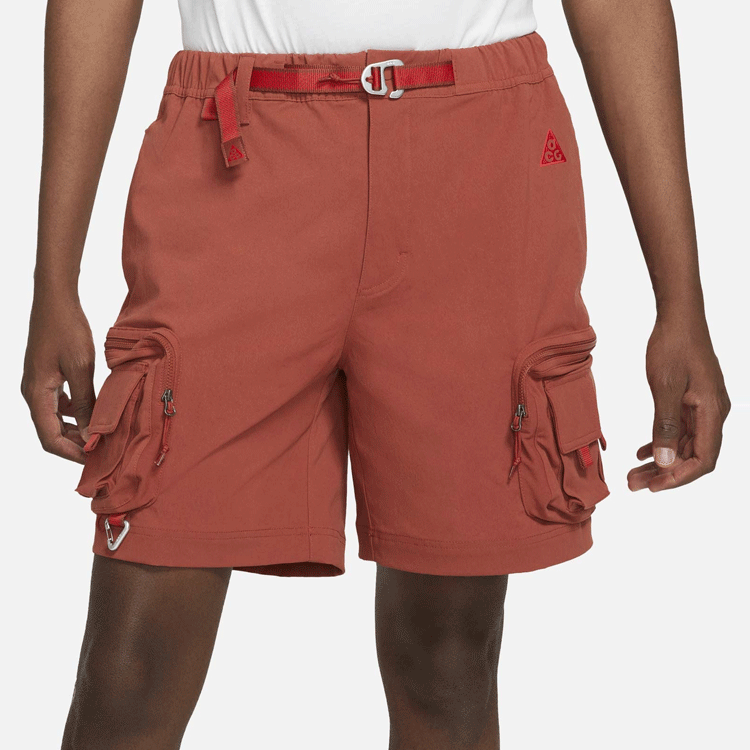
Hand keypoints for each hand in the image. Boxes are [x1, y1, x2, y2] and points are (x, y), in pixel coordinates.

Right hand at [21, 292, 95, 463]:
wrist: (55, 299)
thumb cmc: (67, 329)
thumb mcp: (81, 368)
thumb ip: (86, 402)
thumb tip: (92, 432)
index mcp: (37, 394)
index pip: (49, 438)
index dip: (72, 454)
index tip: (94, 461)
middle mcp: (33, 393)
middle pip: (51, 432)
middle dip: (76, 444)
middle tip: (104, 451)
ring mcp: (38, 385)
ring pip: (55, 419)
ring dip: (77, 429)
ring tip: (102, 434)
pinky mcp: (46, 376)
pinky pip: (59, 404)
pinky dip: (76, 413)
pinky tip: (95, 411)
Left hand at [627, 316, 730, 491]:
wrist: (678, 317)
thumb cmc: (673, 347)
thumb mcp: (664, 387)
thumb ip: (665, 425)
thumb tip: (665, 462)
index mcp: (713, 412)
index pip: (703, 459)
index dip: (679, 477)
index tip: (653, 488)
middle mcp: (713, 414)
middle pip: (691, 456)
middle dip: (663, 474)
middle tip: (633, 486)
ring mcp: (703, 408)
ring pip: (682, 445)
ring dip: (659, 461)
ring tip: (632, 475)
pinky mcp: (692, 401)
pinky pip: (678, 431)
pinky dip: (660, 443)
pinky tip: (641, 453)